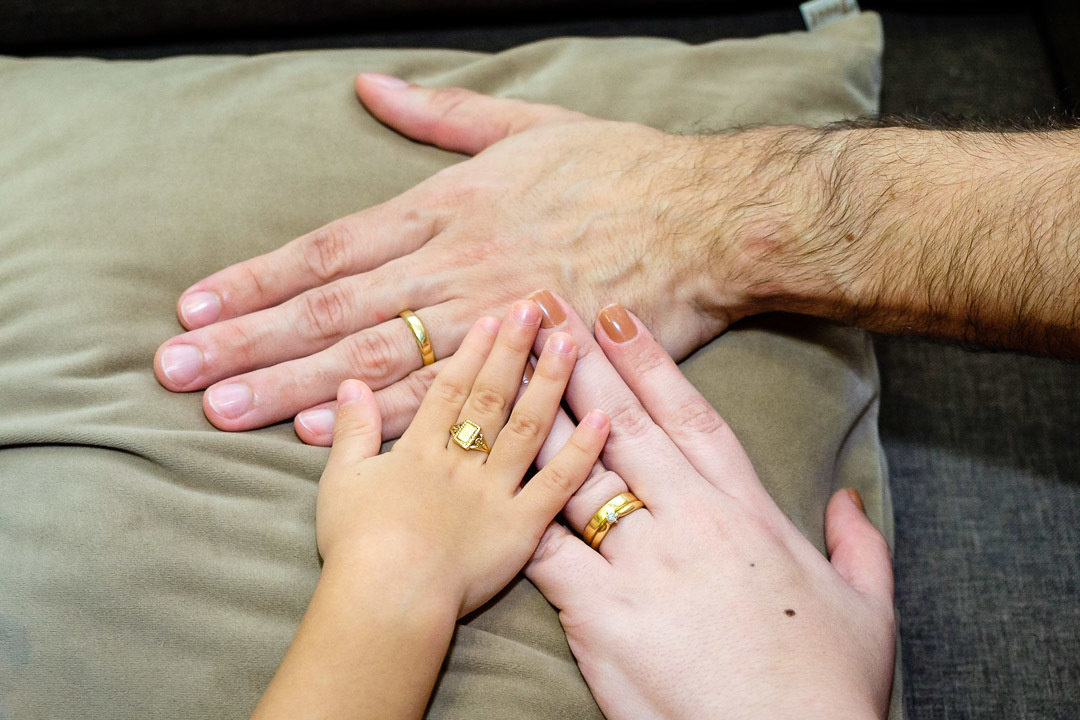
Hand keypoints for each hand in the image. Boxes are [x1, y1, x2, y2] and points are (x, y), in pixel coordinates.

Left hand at [154, 74, 735, 444]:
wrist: (705, 219)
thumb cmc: (619, 168)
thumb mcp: (526, 123)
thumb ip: (442, 113)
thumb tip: (370, 87)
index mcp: (448, 206)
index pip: (331, 247)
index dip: (259, 278)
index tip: (199, 304)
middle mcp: (455, 263)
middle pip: (333, 307)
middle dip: (251, 340)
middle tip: (180, 369)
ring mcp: (488, 315)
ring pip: (376, 356)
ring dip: (295, 384)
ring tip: (225, 409)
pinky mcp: (530, 361)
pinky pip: (447, 396)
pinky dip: (383, 416)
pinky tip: (325, 436)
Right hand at [316, 299, 607, 616]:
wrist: (387, 599)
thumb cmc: (357, 546)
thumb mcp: (341, 481)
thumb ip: (352, 430)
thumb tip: (349, 383)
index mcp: (420, 451)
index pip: (451, 389)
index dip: (472, 351)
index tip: (492, 316)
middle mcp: (462, 462)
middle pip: (492, 396)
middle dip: (514, 349)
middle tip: (535, 307)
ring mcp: (496, 492)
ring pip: (527, 428)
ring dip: (550, 383)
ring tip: (570, 343)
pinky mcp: (523, 528)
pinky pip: (557, 485)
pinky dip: (581, 452)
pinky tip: (603, 419)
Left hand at [523, 293, 895, 718]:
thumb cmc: (828, 686)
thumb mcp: (866, 606)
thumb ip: (858, 544)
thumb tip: (849, 500)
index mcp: (748, 513)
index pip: (692, 417)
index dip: (651, 362)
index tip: (617, 316)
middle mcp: (692, 523)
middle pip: (625, 424)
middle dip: (580, 361)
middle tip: (544, 306)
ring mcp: (644, 565)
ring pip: (577, 473)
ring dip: (538, 417)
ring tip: (506, 369)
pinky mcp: (604, 616)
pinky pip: (550, 551)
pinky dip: (520, 514)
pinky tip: (488, 480)